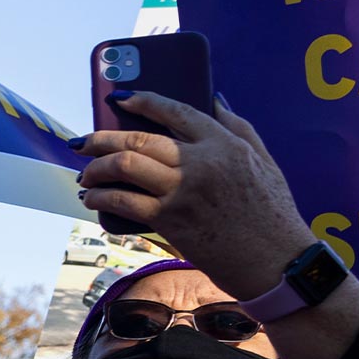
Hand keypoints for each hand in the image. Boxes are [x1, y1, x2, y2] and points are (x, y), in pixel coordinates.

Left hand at [72, 94, 318, 299]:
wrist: (275, 260)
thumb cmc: (272, 212)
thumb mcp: (264, 160)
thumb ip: (238, 127)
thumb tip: (215, 99)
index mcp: (223, 143)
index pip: (175, 111)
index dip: (142, 101)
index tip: (119, 98)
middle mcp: (199, 161)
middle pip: (139, 139)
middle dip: (102, 138)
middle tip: (83, 143)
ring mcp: (181, 190)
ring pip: (124, 165)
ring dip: (96, 168)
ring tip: (86, 174)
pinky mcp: (168, 219)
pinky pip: (122, 201)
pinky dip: (100, 196)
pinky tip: (91, 197)